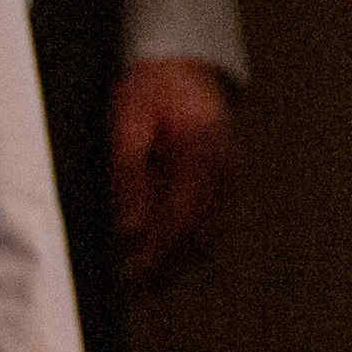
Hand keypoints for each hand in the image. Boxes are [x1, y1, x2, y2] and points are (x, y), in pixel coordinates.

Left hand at [111, 57, 241, 290]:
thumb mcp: (127, 121)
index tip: (124, 277)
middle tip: (124, 289)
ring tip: (134, 280)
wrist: (184, 62)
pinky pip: (205, 223)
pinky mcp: (221, 182)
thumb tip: (129, 227)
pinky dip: (181, 243)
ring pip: (204, 237)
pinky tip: (152, 252)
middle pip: (197, 240)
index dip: (153, 257)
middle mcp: (224, 175)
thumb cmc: (151, 86)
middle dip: (162, 269)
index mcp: (203, 158)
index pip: (181, 224)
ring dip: (172, 261)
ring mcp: (228, 179)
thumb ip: (128, 173)